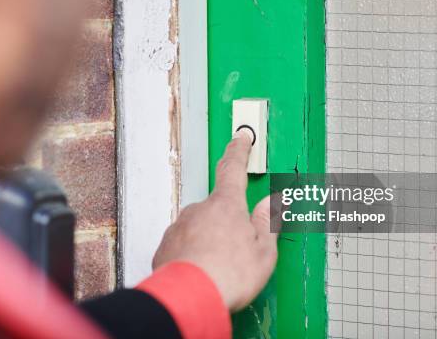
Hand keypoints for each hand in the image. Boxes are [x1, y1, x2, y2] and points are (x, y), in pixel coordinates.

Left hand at [152, 129, 277, 311]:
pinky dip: (194, 255)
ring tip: (220, 268)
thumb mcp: (263, 251)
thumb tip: (270, 205)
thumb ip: (267, 223)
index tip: (240, 138)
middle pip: (218, 208)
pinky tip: (202, 272)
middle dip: (228, 225)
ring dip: (210, 241)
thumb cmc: (228, 276)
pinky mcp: (166, 246)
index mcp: (227, 205)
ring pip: (200, 227)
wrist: (190, 298)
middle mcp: (199, 210)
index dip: (238, 151)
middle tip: (238, 251)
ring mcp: (180, 226)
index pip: (233, 169)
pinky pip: (184, 244)